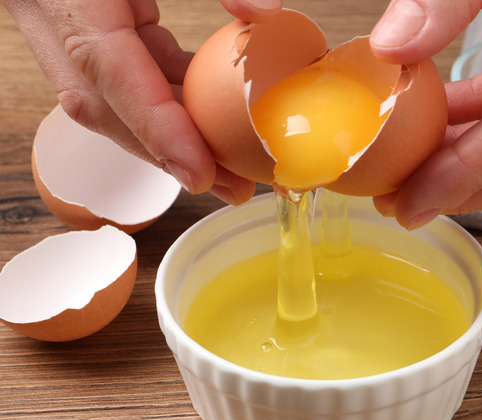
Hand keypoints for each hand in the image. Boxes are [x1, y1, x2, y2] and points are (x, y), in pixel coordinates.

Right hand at [2, 0, 279, 204]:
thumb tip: (267, 17)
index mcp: (74, 7)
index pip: (115, 80)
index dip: (160, 133)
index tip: (201, 174)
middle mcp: (62, 32)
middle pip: (114, 113)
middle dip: (172, 157)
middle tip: (232, 188)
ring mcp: (68, 42)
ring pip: (118, 110)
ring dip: (172, 143)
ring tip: (228, 172)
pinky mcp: (86, 43)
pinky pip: (126, 87)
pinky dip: (166, 111)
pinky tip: (207, 127)